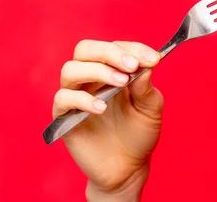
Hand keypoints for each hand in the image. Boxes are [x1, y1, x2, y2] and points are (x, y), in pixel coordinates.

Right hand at [53, 40, 163, 200]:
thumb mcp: (150, 109)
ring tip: (120, 83)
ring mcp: (76, 96)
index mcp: (112, 70)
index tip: (153, 59)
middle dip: (109, 53)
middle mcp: (91, 79)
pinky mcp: (65, 117)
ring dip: (97, 71)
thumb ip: (146, 87)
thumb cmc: (139, 135)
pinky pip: (63, 99)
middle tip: (132, 66)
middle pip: (85, 49)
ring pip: (71, 69)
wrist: (128, 168)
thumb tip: (145, 65)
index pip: (115, 47)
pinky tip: (102, 107)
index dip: (134, 48)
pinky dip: (82, 99)